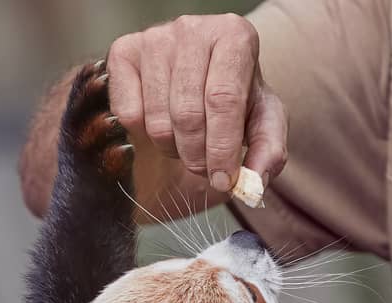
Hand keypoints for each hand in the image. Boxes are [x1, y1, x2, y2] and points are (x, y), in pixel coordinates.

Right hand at [106, 13, 287, 192]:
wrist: (199, 78)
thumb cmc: (234, 100)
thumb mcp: (262, 122)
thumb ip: (268, 151)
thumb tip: (254, 183)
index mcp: (234, 35)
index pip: (223, 99)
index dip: (222, 147)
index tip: (223, 180)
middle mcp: (192, 29)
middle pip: (188, 113)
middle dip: (198, 156)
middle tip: (206, 170)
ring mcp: (153, 38)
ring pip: (158, 120)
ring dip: (173, 149)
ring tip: (188, 145)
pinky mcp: (122, 52)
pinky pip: (128, 114)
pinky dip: (144, 136)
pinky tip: (163, 127)